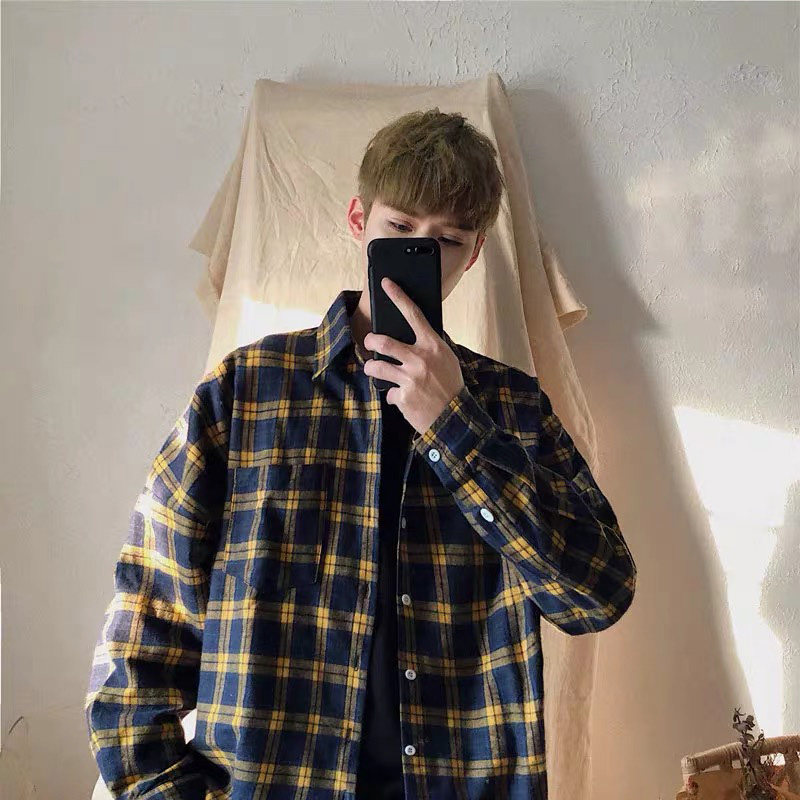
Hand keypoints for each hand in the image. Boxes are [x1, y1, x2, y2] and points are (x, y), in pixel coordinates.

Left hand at [362, 277, 464, 434]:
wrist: (454, 417)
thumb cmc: (450, 385)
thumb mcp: (446, 359)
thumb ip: (429, 347)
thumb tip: (411, 336)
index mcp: (433, 345)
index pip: (413, 314)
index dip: (398, 296)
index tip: (386, 283)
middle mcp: (420, 359)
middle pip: (383, 342)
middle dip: (371, 341)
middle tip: (370, 342)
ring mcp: (410, 378)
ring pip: (376, 367)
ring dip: (371, 368)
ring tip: (374, 370)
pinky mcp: (402, 396)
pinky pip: (388, 392)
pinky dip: (394, 396)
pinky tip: (404, 399)